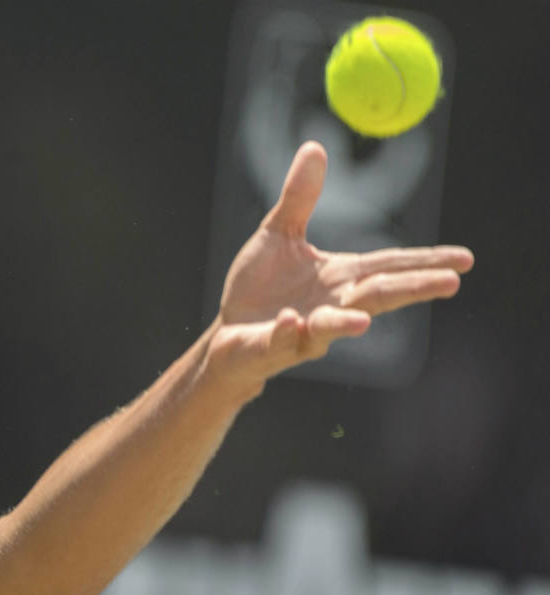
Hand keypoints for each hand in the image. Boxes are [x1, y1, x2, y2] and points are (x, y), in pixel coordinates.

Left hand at [209, 141, 473, 389]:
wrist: (228, 331)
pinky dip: (288, 331)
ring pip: (332, 327)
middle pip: (378, 296)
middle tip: (450, 283)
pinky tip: (291, 319)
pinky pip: (284, 340)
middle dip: (412, 289)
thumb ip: (300, 197)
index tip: (465, 259)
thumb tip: (316, 147)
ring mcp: (306, 330)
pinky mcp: (274, 347)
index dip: (426, 261)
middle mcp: (332, 305)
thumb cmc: (259, 286)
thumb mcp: (278, 233)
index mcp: (341, 277)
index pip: (390, 266)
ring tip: (364, 321)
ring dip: (346, 323)